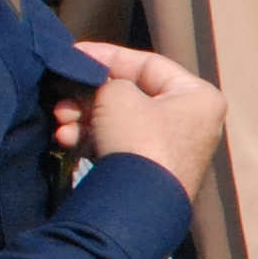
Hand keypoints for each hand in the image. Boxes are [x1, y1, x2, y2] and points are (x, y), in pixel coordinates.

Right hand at [59, 39, 225, 191]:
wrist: (138, 205)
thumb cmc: (139, 139)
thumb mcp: (117, 96)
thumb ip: (103, 82)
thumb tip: (90, 84)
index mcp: (196, 96)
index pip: (148, 65)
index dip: (108, 56)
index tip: (76, 53)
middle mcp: (190, 121)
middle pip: (130, 94)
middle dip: (89, 95)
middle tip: (62, 95)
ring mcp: (170, 149)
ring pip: (118, 121)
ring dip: (84, 118)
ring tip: (61, 121)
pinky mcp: (149, 172)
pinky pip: (117, 144)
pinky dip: (91, 140)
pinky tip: (65, 140)